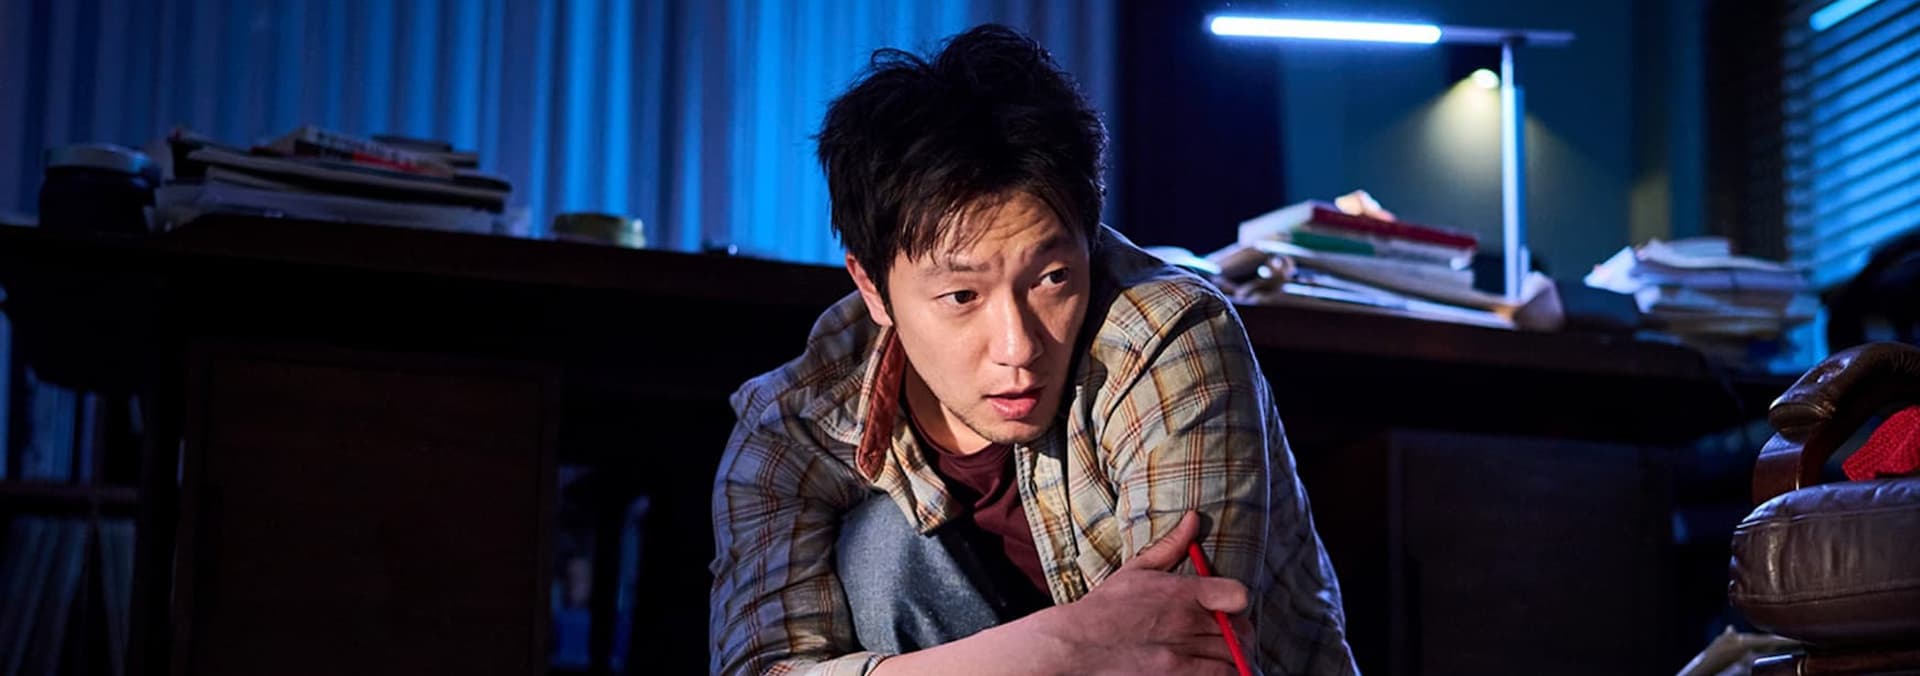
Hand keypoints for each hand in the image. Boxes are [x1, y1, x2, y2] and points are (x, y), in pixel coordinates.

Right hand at [1031, 511, 1252, 675]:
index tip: (1227, 607)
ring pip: (1234, 654)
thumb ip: (1172, 545)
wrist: (1078, 643)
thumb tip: (1195, 518)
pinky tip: (1218, 669)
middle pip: (1240, 629)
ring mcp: (1183, 651)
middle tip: (1225, 634)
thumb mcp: (1137, 569)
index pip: (1237, 595)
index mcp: (1182, 591)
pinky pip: (1222, 675)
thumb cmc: (1106, 606)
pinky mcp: (1177, 674)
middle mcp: (1187, 621)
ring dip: (1233, 653)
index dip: (1236, 602)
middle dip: (1237, 631)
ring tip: (1221, 653)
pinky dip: (1228, 672)